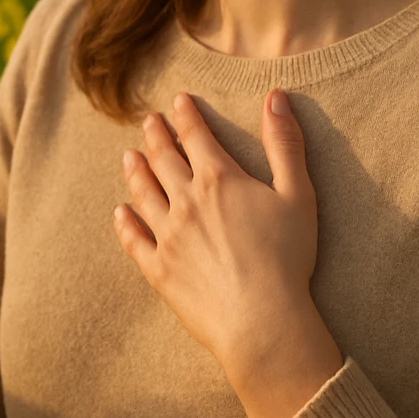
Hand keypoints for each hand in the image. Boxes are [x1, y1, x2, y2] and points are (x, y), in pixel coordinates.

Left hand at [113, 88, 332, 378]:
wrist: (261, 320)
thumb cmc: (287, 258)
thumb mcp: (298, 194)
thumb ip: (285, 144)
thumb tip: (276, 97)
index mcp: (219, 180)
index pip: (196, 136)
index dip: (187, 116)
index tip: (178, 101)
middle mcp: (186, 201)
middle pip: (164, 159)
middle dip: (156, 135)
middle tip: (148, 121)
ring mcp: (168, 235)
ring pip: (143, 193)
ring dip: (135, 171)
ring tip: (129, 155)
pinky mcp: (159, 269)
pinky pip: (134, 240)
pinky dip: (125, 223)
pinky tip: (120, 213)